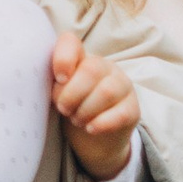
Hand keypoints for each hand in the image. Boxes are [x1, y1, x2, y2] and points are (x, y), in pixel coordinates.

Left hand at [50, 29, 141, 176]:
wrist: (96, 139)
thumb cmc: (73, 109)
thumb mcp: (59, 94)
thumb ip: (54, 84)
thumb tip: (49, 85)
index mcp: (81, 58)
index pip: (70, 42)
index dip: (62, 58)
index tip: (59, 79)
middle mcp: (105, 67)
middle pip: (90, 70)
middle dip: (71, 94)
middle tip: (64, 109)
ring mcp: (122, 86)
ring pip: (106, 91)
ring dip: (85, 110)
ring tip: (77, 120)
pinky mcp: (133, 108)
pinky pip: (120, 114)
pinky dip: (101, 123)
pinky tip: (91, 128)